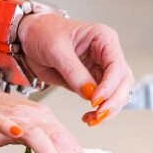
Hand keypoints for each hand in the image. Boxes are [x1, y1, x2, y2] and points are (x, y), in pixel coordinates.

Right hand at [0, 74, 101, 152]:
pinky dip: (12, 128)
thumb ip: (44, 147)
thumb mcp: (24, 135)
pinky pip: (4, 123)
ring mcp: (15, 116)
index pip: (72, 147)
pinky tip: (18, 134)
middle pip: (63, 143)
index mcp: (46, 123)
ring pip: (40, 136)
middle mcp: (36, 117)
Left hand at [17, 14, 133, 117]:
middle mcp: (106, 54)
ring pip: (117, 93)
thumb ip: (73, 71)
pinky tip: (88, 117)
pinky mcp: (92, 82)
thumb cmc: (43, 32)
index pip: (116, 65)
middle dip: (114, 101)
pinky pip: (103, 100)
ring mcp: (100, 69)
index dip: (109, 85)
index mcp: (103, 38)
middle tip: (98, 115)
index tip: (95, 100)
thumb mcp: (55, 49)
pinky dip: (99, 111)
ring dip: (108, 109)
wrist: (29, 37)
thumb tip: (89, 93)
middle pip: (123, 81)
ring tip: (92, 119)